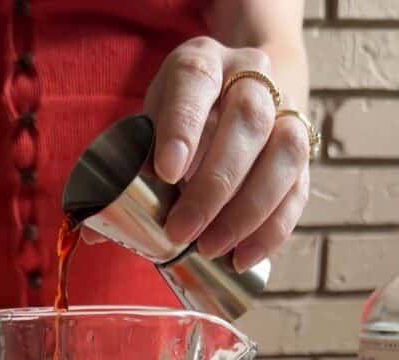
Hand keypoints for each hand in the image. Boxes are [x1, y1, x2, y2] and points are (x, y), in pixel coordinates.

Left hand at [143, 37, 309, 270]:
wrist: (236, 97)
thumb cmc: (182, 121)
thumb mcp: (149, 128)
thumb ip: (124, 172)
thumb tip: (95, 232)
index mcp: (203, 63)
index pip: (196, 83)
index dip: (183, 127)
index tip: (166, 172)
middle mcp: (252, 79)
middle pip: (247, 121)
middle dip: (214, 186)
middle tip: (182, 233)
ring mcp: (286, 112)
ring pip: (284, 153)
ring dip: (249, 210)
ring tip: (214, 249)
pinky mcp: (303, 152)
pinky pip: (298, 189)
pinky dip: (273, 228)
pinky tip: (245, 256)